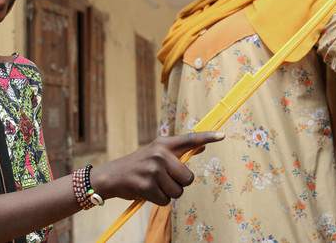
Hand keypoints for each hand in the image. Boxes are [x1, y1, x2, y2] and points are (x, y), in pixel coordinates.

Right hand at [90, 131, 224, 205]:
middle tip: (166, 180)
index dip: (207, 137)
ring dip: (168, 193)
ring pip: (178, 191)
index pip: (190, 139)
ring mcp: (153, 170)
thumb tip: (202, 147)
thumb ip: (179, 151)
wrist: (113, 176)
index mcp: (164, 144)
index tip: (222, 135)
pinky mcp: (146, 186)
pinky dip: (159, 200)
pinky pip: (165, 201)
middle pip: (188, 177)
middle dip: (180, 184)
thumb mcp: (158, 153)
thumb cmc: (140, 165)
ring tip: (155, 185)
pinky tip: (148, 192)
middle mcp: (160, 154)